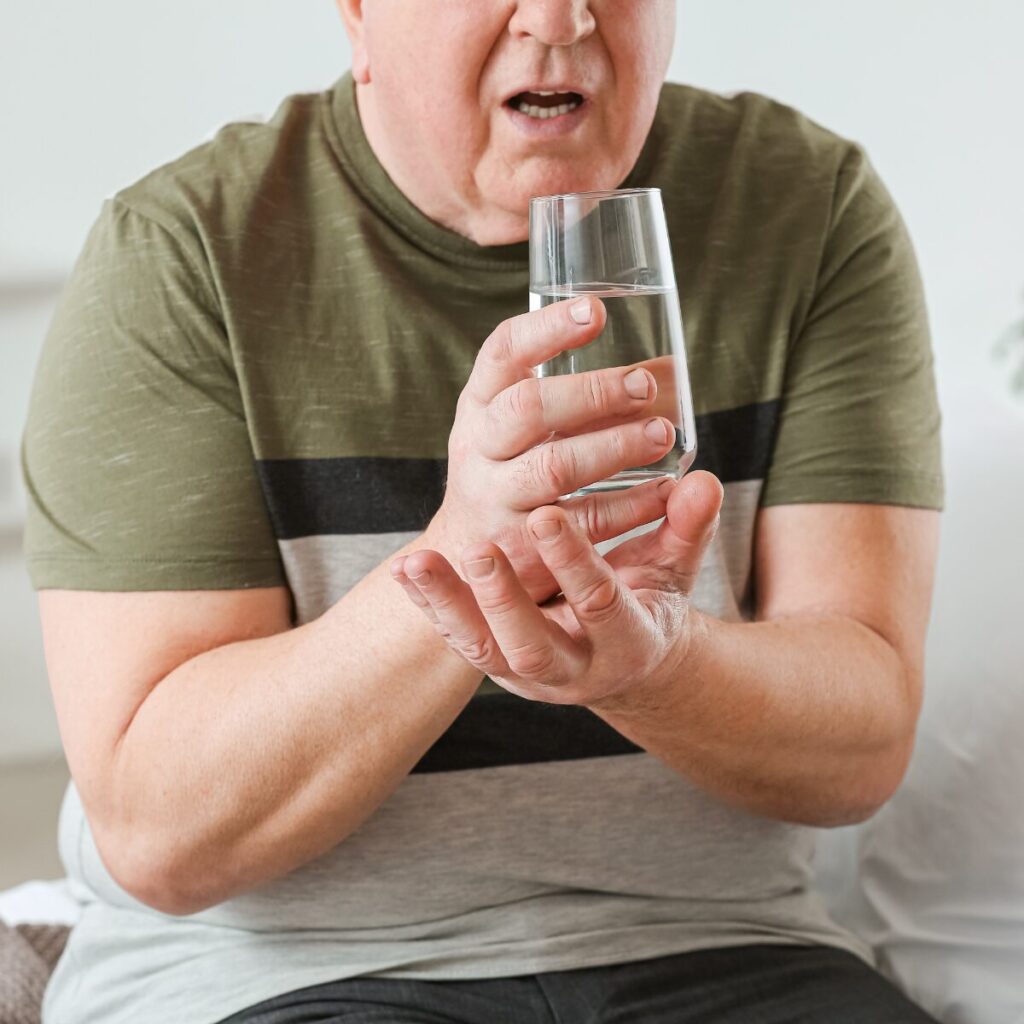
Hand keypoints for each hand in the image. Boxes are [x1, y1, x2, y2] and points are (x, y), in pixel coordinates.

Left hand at [393, 471, 723, 710]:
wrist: (624, 661)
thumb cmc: (649, 603)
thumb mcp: (673, 572)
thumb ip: (685, 529)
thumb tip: (705, 483)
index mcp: (626, 642)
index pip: (600, 604)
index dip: (573, 563)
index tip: (546, 515)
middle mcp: (575, 669)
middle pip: (533, 647)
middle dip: (504, 600)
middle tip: (479, 551)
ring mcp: (530, 673)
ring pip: (484, 652)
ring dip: (449, 607)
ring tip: (417, 562)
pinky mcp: (497, 665)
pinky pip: (458, 641)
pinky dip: (430, 607)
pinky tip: (405, 568)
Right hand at [426, 295, 678, 604]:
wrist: (467, 553)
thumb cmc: (506, 468)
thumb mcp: (506, 424)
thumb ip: (558, 394)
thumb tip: (659, 367)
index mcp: (477, 404)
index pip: (504, 352)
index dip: (548, 329)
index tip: (596, 311)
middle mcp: (478, 447)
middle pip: (529, 407)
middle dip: (592, 392)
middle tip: (643, 385)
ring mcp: (496, 497)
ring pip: (555, 466)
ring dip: (614, 447)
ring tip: (660, 433)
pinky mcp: (523, 544)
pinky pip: (582, 522)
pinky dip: (628, 506)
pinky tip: (663, 492)